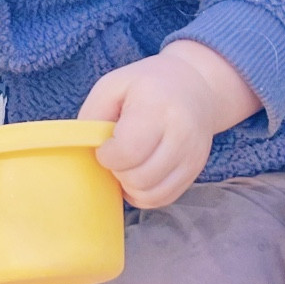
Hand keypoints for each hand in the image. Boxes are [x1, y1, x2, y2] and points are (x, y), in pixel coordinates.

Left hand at [77, 41, 260, 208]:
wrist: (196, 85)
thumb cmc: (146, 85)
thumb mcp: (112, 86)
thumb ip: (92, 116)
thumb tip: (88, 149)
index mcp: (158, 107)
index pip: (128, 151)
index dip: (107, 156)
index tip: (105, 145)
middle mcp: (181, 133)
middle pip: (140, 177)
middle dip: (118, 172)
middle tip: (116, 155)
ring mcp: (192, 155)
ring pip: (152, 194)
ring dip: (130, 186)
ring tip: (127, 164)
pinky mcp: (195, 170)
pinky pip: (164, 198)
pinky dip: (145, 193)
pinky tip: (139, 174)